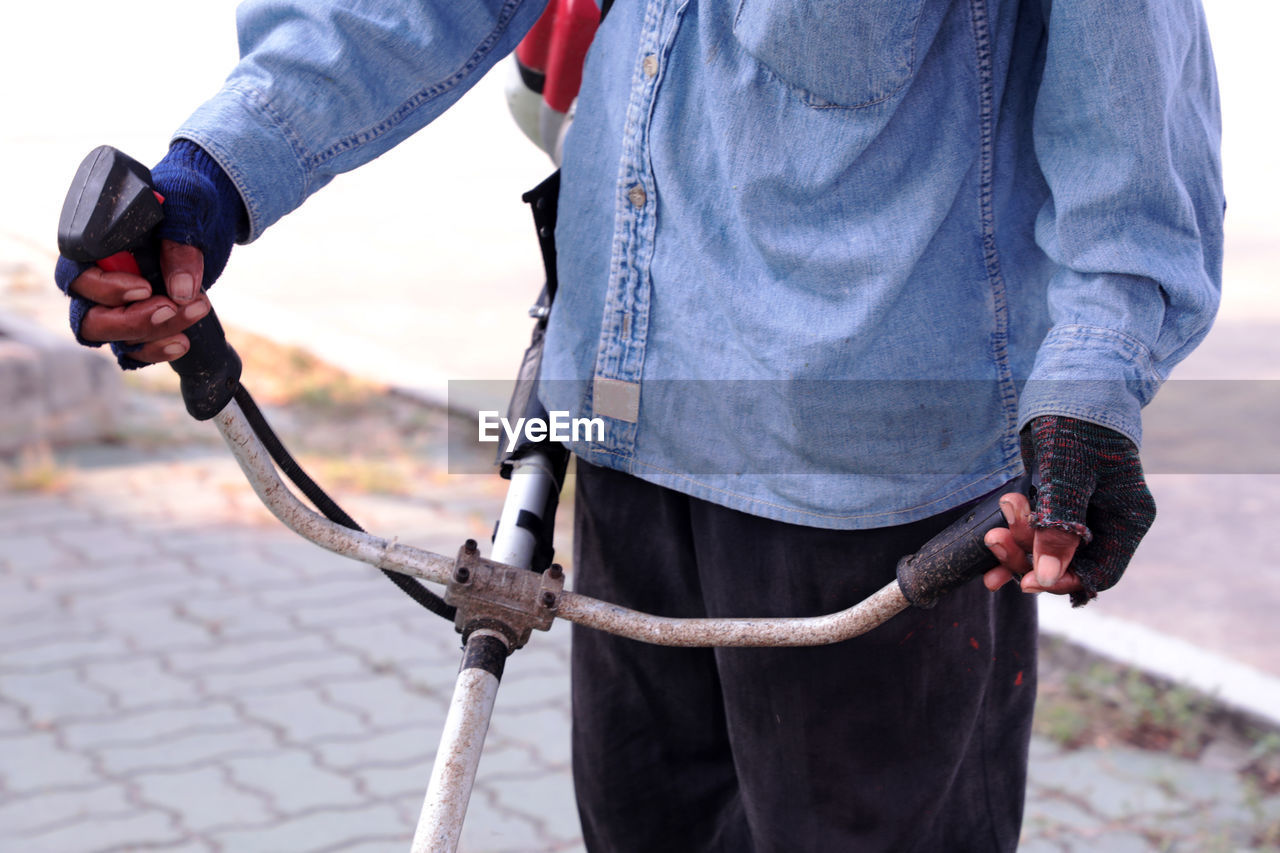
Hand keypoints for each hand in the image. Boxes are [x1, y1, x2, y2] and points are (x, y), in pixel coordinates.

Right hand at [53, 139, 244, 368]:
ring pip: (115, 336)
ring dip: (152, 334)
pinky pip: (136, 347)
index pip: (77, 276)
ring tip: (194, 313)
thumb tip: (180, 289)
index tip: (144, 288)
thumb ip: (180, 243)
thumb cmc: (189, 196)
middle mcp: (100, 276)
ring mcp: (121, 301)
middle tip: (171, 308)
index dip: (104, 289)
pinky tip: (183, 342)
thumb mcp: (188, 206)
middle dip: (131, 321)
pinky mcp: (146, 316)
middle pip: (91, 317)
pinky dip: (156, 350)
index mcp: (95, 244)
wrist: (212, 208)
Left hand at [981, 415, 1156, 605]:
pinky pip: (1037, 529)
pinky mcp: (1059, 501)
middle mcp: (1109, 521)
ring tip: (992, 529)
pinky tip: (992, 537)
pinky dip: (1015, 535)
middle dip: (1029, 558)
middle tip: (995, 540)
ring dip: (1017, 546)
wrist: (1071, 381)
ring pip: (1048, 549)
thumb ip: (1059, 525)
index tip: (1025, 581)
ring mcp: (1083, 512)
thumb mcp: (1067, 474)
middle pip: (1069, 564)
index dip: (1062, 581)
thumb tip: (1046, 577)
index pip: (1099, 573)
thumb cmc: (1079, 421)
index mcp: (1127, 519)